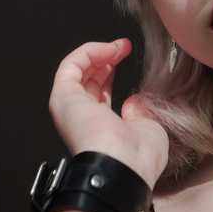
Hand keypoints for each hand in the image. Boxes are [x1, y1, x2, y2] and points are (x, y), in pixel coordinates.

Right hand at [49, 39, 168, 187]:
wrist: (125, 166)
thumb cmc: (140, 155)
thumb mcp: (148, 129)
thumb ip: (140, 113)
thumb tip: (133, 102)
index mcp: (101, 128)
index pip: (100, 94)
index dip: (111, 74)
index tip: (127, 57)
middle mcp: (82, 118)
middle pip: (87, 80)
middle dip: (105, 59)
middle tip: (124, 46)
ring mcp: (70, 107)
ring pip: (76, 70)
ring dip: (98, 52)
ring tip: (120, 45)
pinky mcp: (63, 96)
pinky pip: (71, 65)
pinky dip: (89, 52)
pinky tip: (108, 49)